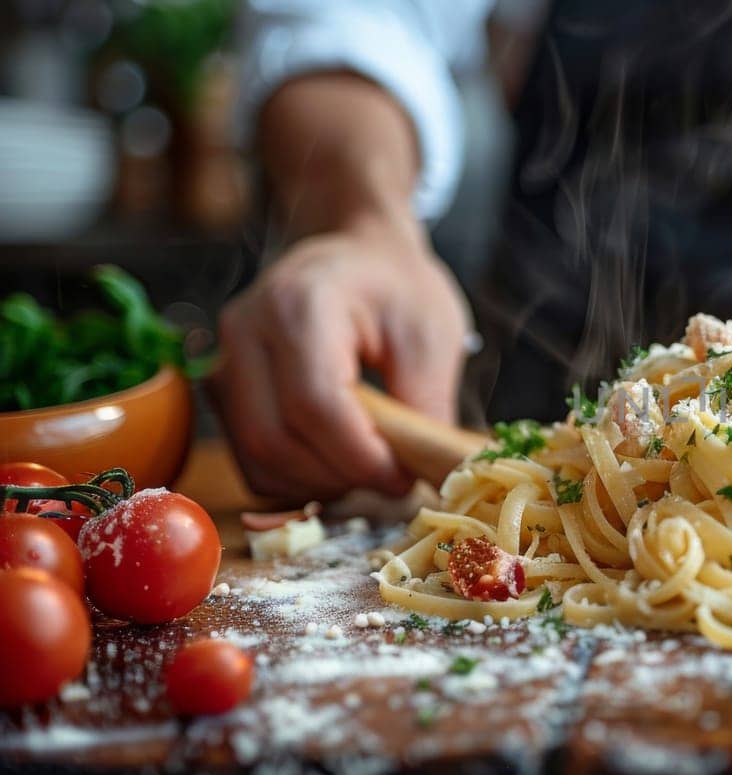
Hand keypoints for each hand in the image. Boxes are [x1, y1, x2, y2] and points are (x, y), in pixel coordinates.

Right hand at [209, 217, 469, 499]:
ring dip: (320, 485)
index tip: (404, 476)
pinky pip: (252, 461)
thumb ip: (427, 402)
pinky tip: (339, 464)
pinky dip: (298, 481)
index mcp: (299, 304)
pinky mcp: (223, 391)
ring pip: (259, 459)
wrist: (354, 256)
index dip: (360, 456)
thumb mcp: (432, 334)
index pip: (315, 404)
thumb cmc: (396, 288)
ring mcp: (224, 361)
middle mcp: (245, 331)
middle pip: (276, 440)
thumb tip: (425, 471)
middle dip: (342, 477)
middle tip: (395, 479)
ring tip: (370, 469)